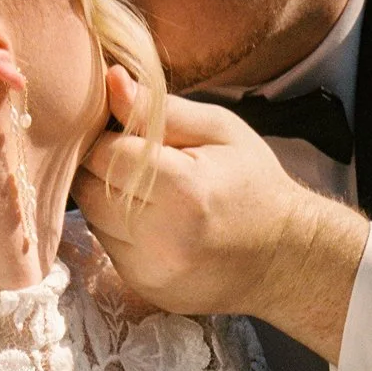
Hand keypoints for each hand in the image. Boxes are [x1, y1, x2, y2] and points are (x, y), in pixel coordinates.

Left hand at [73, 68, 368, 363]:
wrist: (282, 259)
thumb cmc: (253, 184)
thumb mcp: (220, 131)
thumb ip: (159, 109)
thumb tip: (109, 82)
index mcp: (183, 191)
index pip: (104, 153)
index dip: (107, 136)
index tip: (127, 130)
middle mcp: (162, 238)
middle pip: (88, 188)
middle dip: (100, 166)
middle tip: (132, 158)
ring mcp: (151, 271)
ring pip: (92, 219)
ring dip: (105, 199)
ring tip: (148, 191)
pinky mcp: (144, 288)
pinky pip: (108, 246)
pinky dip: (118, 229)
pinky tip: (152, 221)